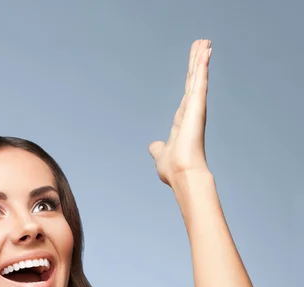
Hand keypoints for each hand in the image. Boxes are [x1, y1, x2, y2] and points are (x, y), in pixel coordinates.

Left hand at [148, 39, 211, 187]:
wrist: (181, 174)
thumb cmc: (173, 169)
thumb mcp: (161, 155)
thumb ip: (158, 149)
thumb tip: (153, 146)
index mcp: (183, 121)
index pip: (187, 94)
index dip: (190, 79)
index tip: (194, 66)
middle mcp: (190, 112)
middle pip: (193, 81)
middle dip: (197, 62)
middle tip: (202, 43)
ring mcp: (195, 109)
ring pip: (198, 78)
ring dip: (201, 59)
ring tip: (204, 41)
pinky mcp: (197, 107)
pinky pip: (200, 82)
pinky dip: (202, 66)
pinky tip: (206, 51)